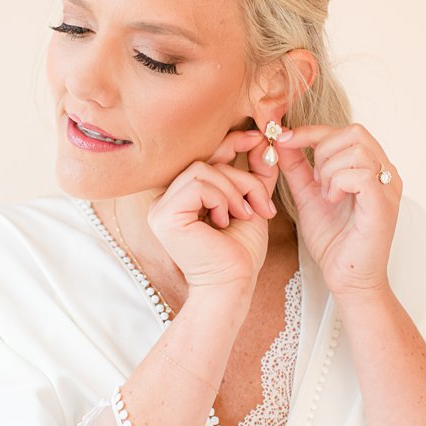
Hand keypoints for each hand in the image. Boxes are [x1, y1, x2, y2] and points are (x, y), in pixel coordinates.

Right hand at [146, 128, 279, 300]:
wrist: (232, 285)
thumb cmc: (239, 253)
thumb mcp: (251, 204)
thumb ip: (255, 175)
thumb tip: (265, 143)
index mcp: (181, 197)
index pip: (203, 158)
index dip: (230, 143)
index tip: (258, 140)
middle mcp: (165, 199)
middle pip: (206, 162)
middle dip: (243, 178)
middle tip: (263, 206)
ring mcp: (160, 207)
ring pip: (203, 170)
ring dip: (234, 191)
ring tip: (244, 216)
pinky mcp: (164, 215)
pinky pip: (198, 185)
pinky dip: (221, 199)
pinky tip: (224, 221)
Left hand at [275, 123, 400, 298]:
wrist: (346, 277)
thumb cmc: (333, 239)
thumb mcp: (307, 194)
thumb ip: (296, 167)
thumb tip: (281, 140)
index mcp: (370, 168)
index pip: (345, 131)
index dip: (310, 131)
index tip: (282, 140)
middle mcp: (385, 173)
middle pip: (354, 132)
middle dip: (322, 150)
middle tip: (315, 180)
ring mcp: (388, 188)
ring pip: (357, 151)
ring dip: (329, 170)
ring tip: (326, 194)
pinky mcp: (383, 205)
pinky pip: (361, 175)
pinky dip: (338, 183)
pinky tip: (332, 200)